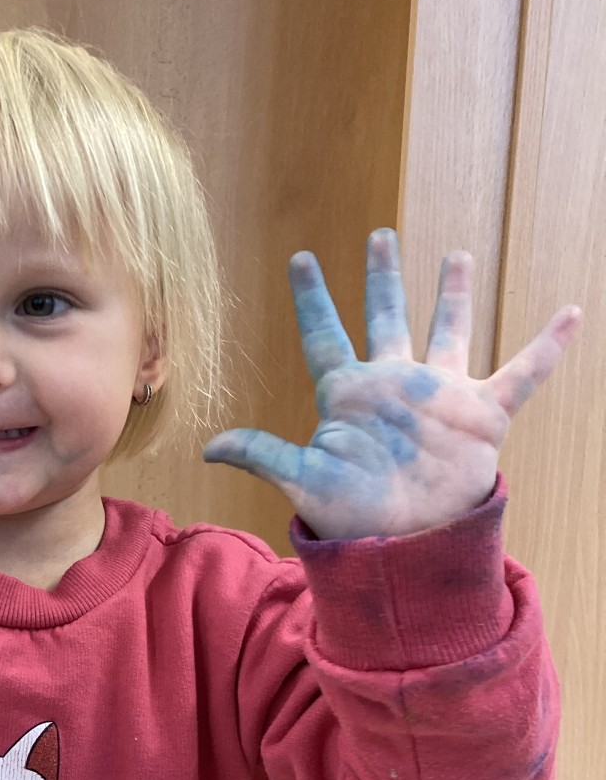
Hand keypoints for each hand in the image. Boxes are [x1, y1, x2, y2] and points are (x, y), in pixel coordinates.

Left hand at [201, 229, 581, 538]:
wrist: (406, 545)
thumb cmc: (352, 516)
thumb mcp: (303, 479)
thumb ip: (262, 453)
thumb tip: (209, 445)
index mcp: (349, 394)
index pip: (325, 333)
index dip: (312, 298)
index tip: (301, 258)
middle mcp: (393, 385)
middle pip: (387, 317)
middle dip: (383, 278)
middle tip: (380, 235)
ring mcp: (439, 396)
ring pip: (448, 331)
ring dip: (453, 296)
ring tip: (458, 255)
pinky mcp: (481, 415)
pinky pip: (522, 373)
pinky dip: (547, 347)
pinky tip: (570, 315)